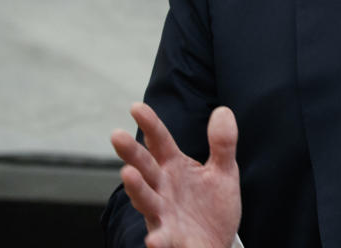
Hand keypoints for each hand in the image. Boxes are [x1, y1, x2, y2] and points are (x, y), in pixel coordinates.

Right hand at [110, 103, 241, 247]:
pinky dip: (158, 239)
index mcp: (174, 167)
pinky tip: (153, 239)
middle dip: (131, 153)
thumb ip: (222, 143)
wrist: (218, 242)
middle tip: (116, 135)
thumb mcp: (224, 171)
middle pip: (145, 167)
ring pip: (146, 199)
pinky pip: (163, 238)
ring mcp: (164, 213)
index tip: (136, 107)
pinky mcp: (172, 238)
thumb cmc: (213, 206)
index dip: (150, 124)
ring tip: (128, 174)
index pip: (159, 141)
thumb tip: (223, 110)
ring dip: (136, 188)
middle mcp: (163, 188)